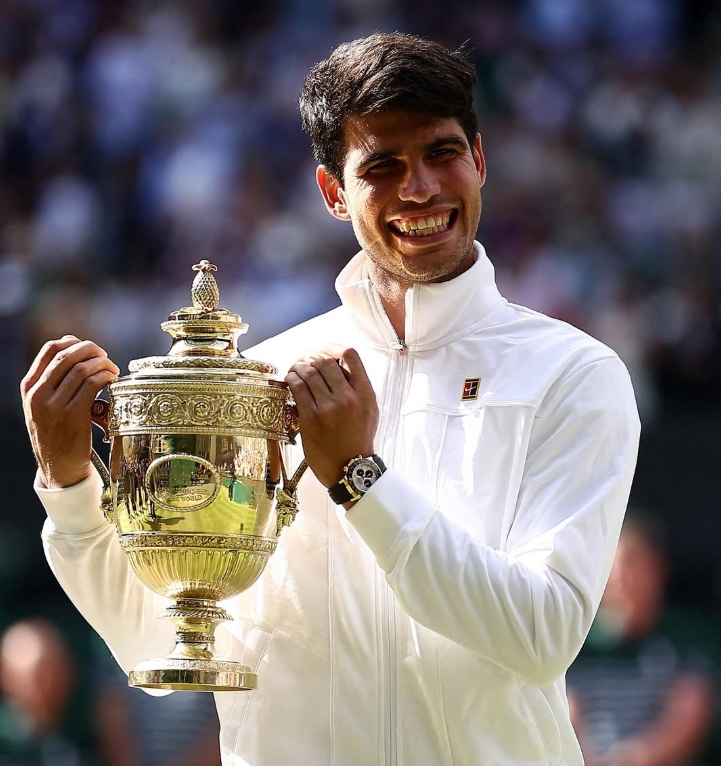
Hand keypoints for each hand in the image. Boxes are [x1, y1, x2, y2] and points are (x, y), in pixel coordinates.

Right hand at [21, 336, 119, 487]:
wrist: (58, 466)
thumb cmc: (57, 432)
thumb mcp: (44, 405)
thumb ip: (53, 382)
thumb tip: (74, 350)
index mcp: (29, 387)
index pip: (49, 350)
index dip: (73, 342)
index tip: (88, 347)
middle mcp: (38, 394)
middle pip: (68, 356)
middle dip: (91, 350)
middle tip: (104, 356)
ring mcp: (54, 405)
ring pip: (82, 369)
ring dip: (102, 363)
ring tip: (111, 369)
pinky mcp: (73, 415)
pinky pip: (93, 384)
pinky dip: (106, 376)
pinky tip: (112, 379)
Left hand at [285, 345, 377, 487]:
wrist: (349, 469)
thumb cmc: (359, 439)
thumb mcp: (370, 410)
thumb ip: (358, 388)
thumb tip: (338, 366)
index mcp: (365, 393)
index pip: (350, 354)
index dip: (333, 347)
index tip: (324, 351)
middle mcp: (348, 397)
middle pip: (325, 360)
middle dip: (311, 356)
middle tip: (305, 359)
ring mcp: (329, 407)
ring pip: (309, 372)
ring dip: (298, 366)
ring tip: (295, 368)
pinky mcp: (311, 418)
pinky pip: (298, 388)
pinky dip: (291, 379)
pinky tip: (290, 380)